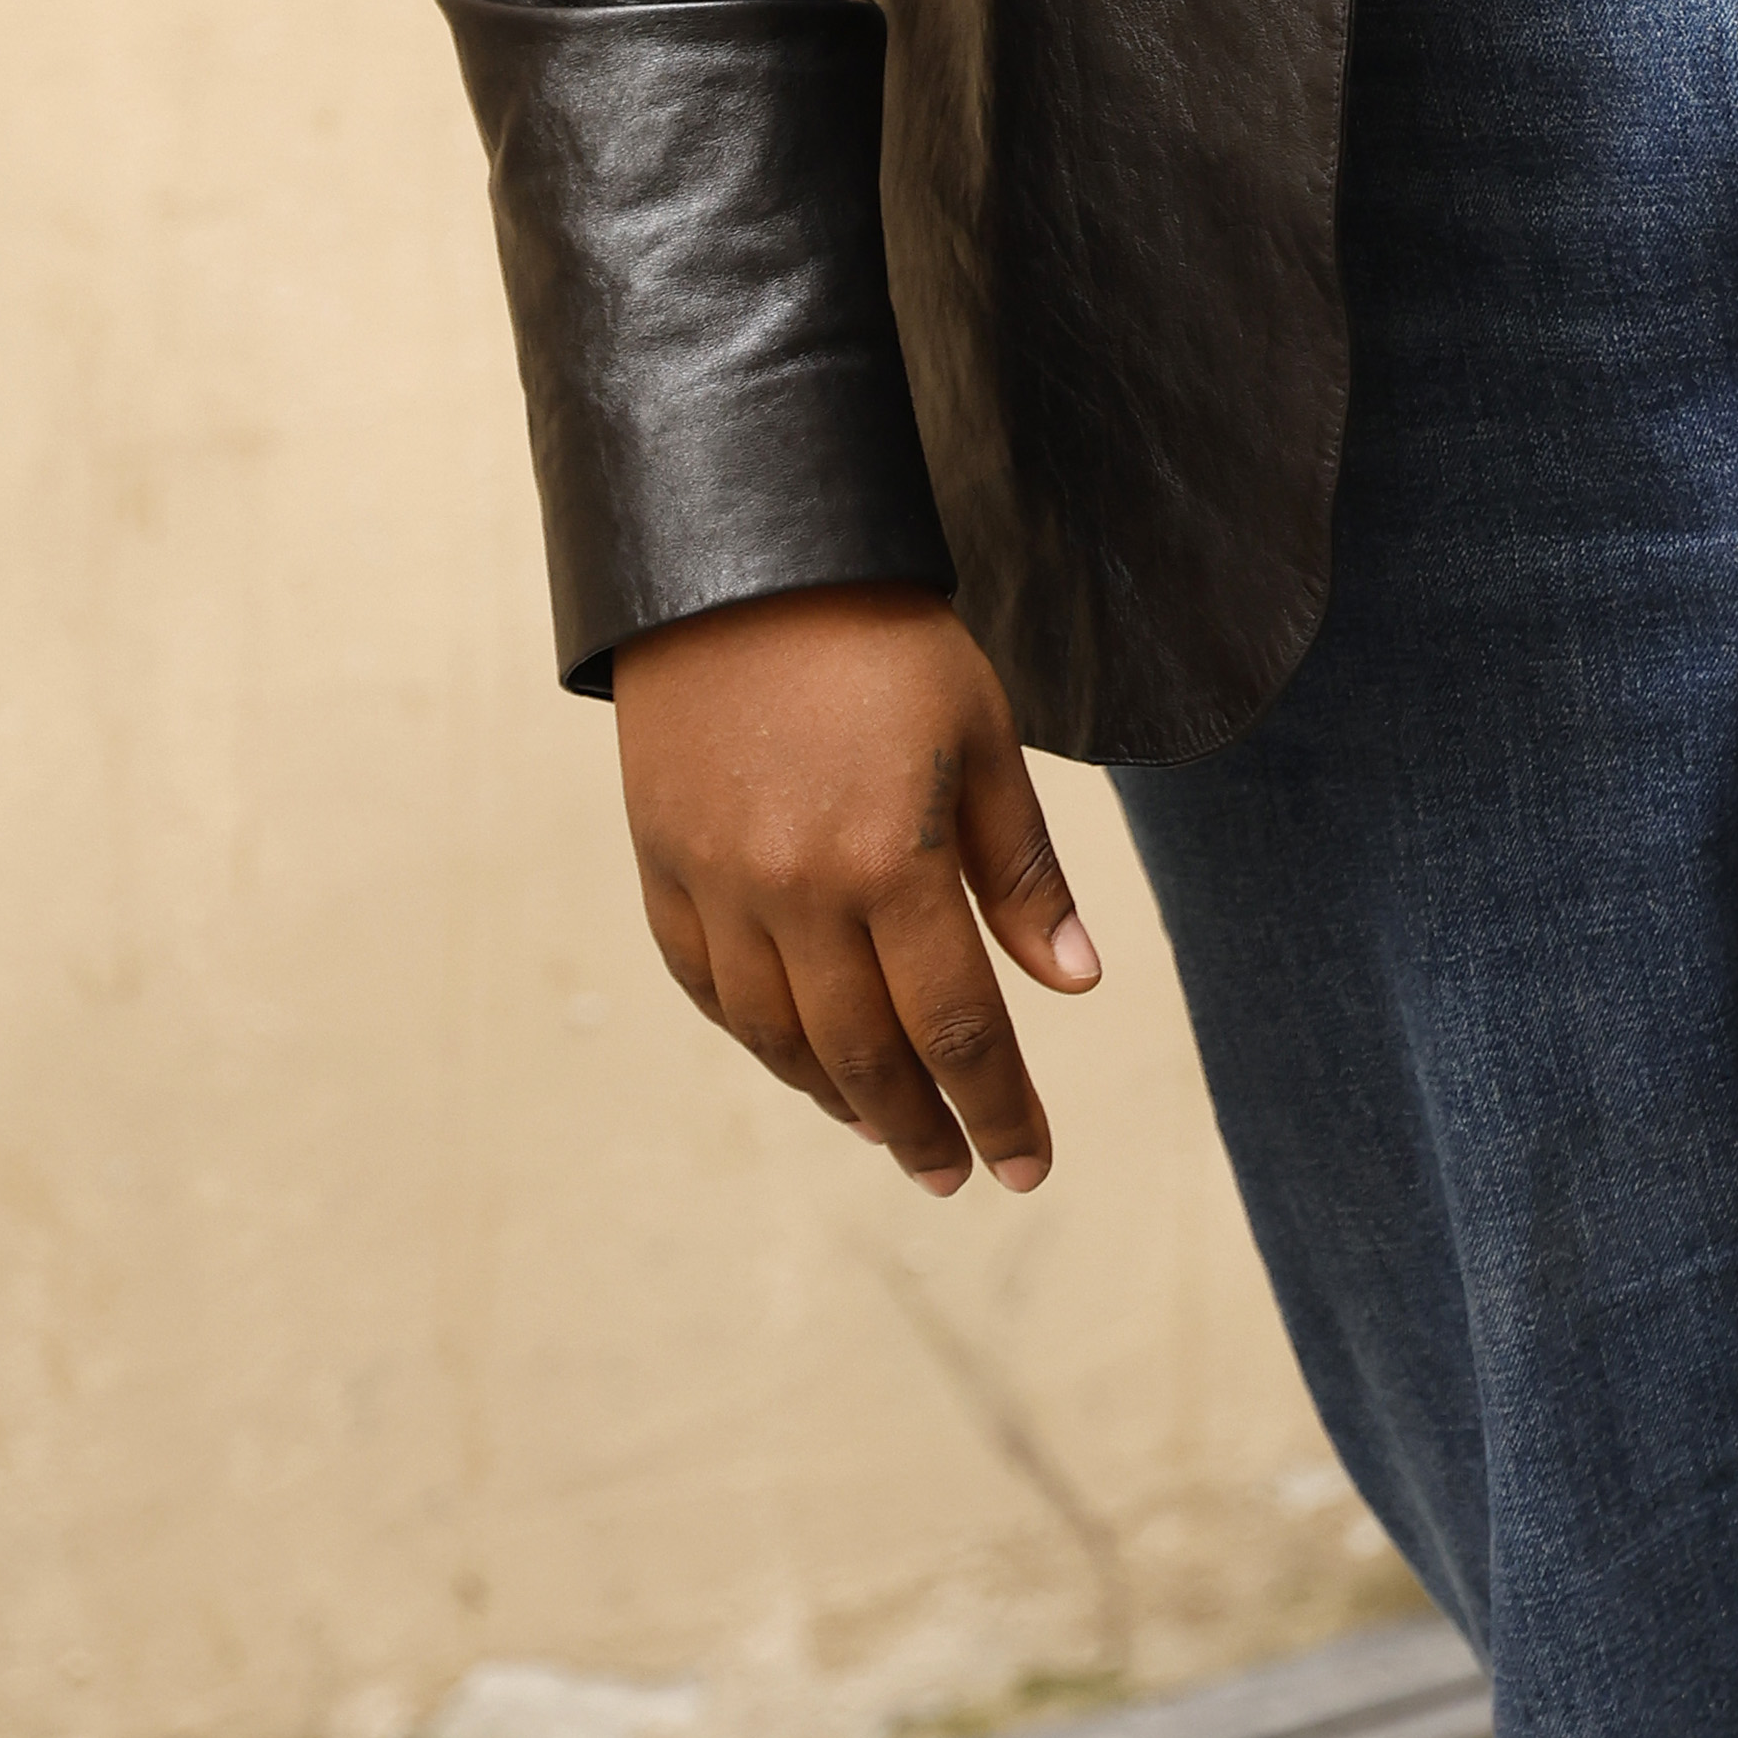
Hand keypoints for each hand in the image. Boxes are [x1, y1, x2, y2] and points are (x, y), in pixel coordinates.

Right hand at [611, 583, 1099, 1193]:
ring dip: (838, 1098)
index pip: (958, 1027)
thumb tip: (1075, 984)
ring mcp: (719, 887)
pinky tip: (798, 1060)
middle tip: (960, 1175)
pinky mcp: (662, 866)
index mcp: (891, 863)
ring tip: (889, 1129)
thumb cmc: (885, 641)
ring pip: (780, 1036)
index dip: (998, 1108)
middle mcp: (796, 894)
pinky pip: (707, 987)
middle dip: (922, 1128)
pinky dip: (757, 1038)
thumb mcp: (983, 739)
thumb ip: (1020, 871)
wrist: (741, 562)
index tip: (1028, 1167)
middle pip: (865, 1056)